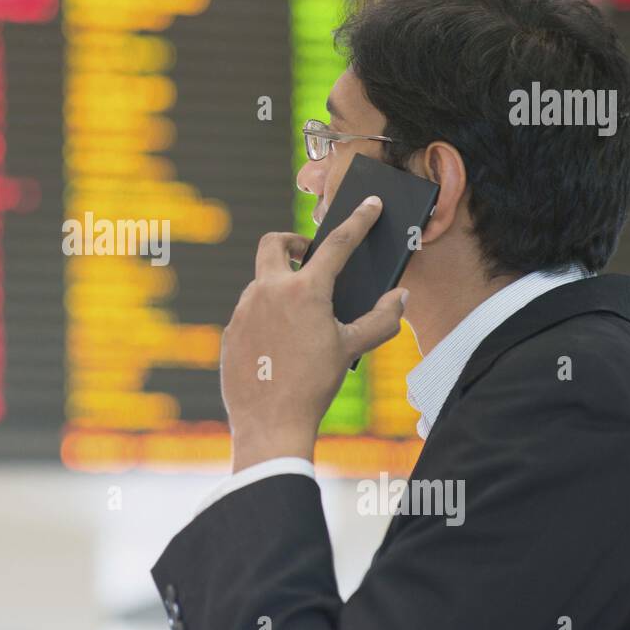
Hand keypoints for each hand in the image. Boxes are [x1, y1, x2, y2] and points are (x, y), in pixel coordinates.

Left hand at [220, 196, 408, 472]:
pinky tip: (279, 343)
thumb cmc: (314, 385)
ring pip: (261, 283)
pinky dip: (265, 318)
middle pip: (274, 244)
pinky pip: (248, 314)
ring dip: (280, 287)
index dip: (358, 222)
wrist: (270, 423)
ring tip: (300, 315)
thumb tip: (401, 297)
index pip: (337, 244)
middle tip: (309, 256)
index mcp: (304, 290)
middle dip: (292, 242)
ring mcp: (243, 310)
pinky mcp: (229, 332)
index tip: (370, 206)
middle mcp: (268, 291)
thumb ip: (382, 319)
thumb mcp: (352, 349)